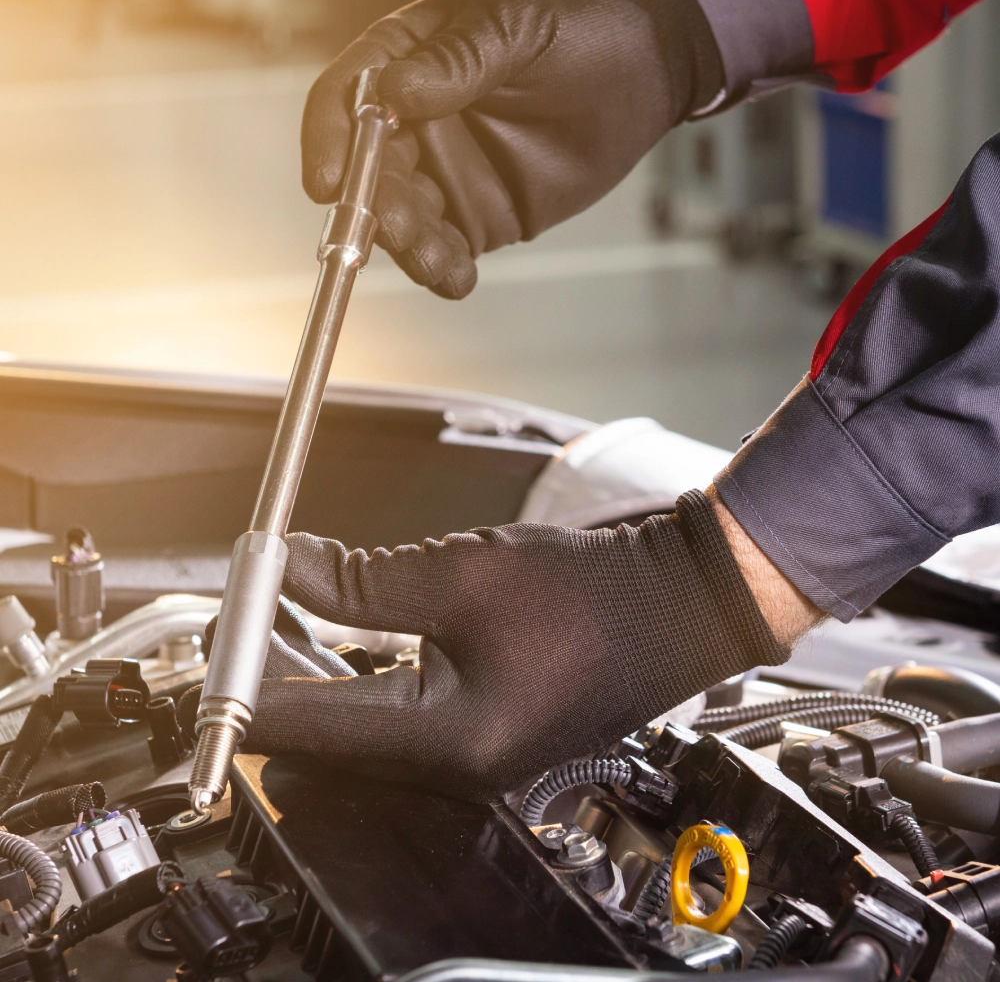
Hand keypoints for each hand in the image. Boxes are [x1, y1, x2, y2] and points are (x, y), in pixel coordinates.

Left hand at [204, 490, 790, 801]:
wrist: (677, 602)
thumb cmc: (596, 593)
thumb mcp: (465, 574)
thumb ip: (361, 580)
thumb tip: (287, 569)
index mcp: (452, 741)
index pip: (310, 725)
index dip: (247, 679)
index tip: (217, 636)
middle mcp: (457, 767)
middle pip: (325, 739)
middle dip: (273, 678)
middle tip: (243, 620)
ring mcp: (472, 757)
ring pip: (356, 730)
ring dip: (313, 675)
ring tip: (280, 616)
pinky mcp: (482, 733)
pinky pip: (394, 720)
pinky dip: (355, 678)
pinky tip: (339, 637)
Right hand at [302, 0, 722, 297]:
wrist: (645, 71)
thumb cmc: (581, 24)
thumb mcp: (519, 25)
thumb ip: (458, 60)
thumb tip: (394, 93)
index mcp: (409, 61)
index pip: (348, 100)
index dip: (329, 142)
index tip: (327, 182)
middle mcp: (415, 123)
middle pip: (370, 173)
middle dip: (376, 208)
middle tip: (401, 229)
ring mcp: (445, 174)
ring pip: (406, 221)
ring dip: (411, 247)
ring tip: (439, 260)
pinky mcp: (476, 217)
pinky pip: (449, 251)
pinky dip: (446, 272)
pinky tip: (458, 280)